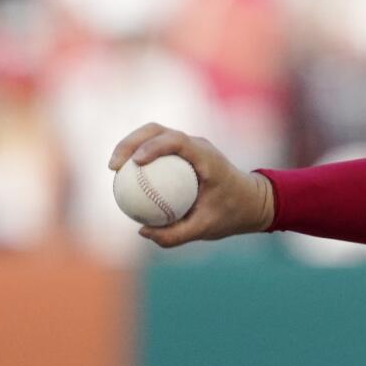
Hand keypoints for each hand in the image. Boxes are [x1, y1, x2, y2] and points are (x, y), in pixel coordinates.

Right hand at [108, 122, 274, 247]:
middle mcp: (197, 146)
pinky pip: (156, 149)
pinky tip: (124, 177)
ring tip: (113, 168)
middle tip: (114, 166)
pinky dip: (139, 156)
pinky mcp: (183, 153)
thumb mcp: (206, 229)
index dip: (153, 146)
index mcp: (207, 157)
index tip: (135, 162)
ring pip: (154, 134)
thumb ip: (176, 234)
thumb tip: (142, 230)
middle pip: (157, 130)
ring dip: (131, 145)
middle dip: (131, 141)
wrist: (251, 201)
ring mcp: (190, 147)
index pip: (177, 141)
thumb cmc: (232, 213)